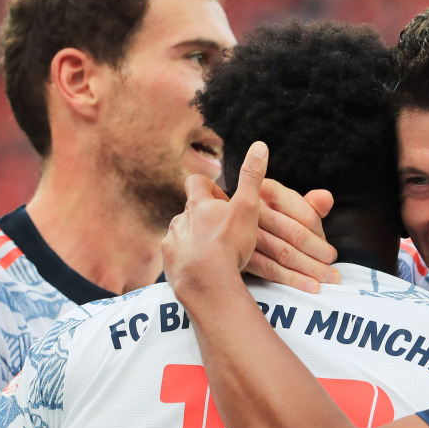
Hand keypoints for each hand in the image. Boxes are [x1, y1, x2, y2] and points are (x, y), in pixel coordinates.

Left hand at [164, 143, 268, 294]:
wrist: (207, 282)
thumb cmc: (229, 244)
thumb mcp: (247, 207)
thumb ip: (252, 177)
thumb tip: (260, 145)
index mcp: (198, 205)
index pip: (196, 183)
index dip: (209, 188)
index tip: (223, 200)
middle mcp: (180, 220)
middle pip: (189, 212)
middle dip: (204, 218)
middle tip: (224, 232)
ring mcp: (172, 243)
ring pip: (182, 234)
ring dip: (195, 240)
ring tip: (214, 254)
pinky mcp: (168, 264)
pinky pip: (176, 257)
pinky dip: (187, 260)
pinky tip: (202, 270)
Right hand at [248, 178, 340, 292]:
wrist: (223, 226)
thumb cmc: (267, 216)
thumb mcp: (287, 205)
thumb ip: (310, 205)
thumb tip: (326, 199)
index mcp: (268, 189)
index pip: (303, 214)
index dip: (320, 235)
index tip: (330, 250)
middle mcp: (254, 207)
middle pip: (294, 234)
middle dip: (318, 253)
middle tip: (333, 268)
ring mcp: (243, 231)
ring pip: (283, 252)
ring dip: (308, 268)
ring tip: (327, 278)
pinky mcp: (238, 252)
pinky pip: (268, 268)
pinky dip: (291, 279)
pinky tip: (309, 285)